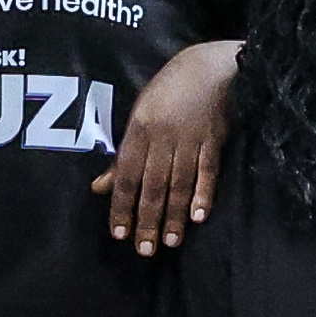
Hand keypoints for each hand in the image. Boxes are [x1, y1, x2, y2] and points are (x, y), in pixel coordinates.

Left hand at [96, 41, 233, 254]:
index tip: (119, 233)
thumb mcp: (139, 115)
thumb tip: (100, 186)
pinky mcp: (215, 140)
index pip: (128, 175)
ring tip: (169, 242)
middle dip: (147, 219)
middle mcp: (164, 137)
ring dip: (173, 215)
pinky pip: (208, 170)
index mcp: (141, 130)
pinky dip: (204, 193)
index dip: (122, 205)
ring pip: (179, 183)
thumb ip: (123, 155)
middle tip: (144, 250)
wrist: (210, 66)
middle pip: (153, 185)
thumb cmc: (168, 90)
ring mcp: (191, 139)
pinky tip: (199, 216)